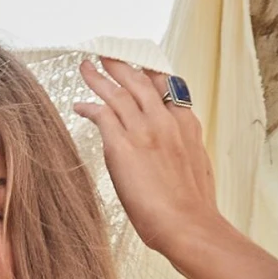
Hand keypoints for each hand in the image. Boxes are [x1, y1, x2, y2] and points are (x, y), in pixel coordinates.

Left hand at [72, 57, 221, 257]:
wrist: (189, 225)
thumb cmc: (194, 210)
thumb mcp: (197, 169)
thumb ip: (183, 152)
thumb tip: (173, 156)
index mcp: (186, 124)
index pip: (166, 86)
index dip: (150, 72)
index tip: (139, 65)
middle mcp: (165, 120)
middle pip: (139, 80)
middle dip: (121, 64)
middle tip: (106, 53)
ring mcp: (144, 130)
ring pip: (118, 92)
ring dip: (99, 77)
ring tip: (86, 68)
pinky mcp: (122, 146)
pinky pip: (102, 116)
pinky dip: (89, 107)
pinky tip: (80, 105)